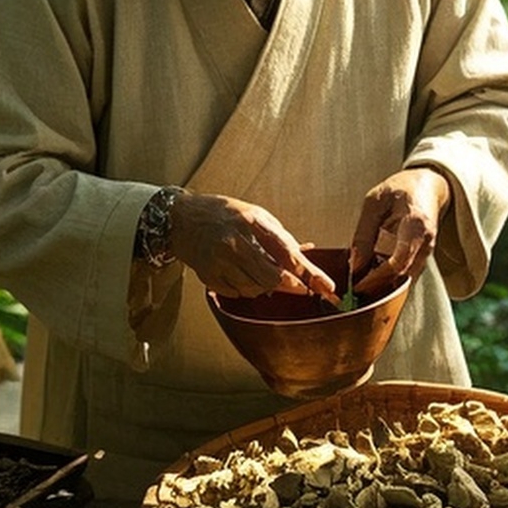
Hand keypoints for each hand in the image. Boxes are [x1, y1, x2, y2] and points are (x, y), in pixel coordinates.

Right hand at [169, 190, 335, 299]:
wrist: (180, 219)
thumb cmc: (222, 214)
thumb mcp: (254, 214)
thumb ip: (279, 236)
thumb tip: (306, 253)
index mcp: (251, 221)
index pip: (286, 252)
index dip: (309, 273)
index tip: (326, 287)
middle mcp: (235, 241)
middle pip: (272, 277)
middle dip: (288, 285)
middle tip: (298, 287)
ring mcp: (219, 260)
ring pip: (255, 289)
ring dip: (265, 287)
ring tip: (258, 270)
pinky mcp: (209, 275)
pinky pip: (237, 293)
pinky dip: (245, 289)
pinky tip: (240, 274)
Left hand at [349, 166, 448, 297]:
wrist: (429, 184)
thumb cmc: (400, 188)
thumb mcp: (374, 203)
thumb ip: (364, 234)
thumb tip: (355, 265)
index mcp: (415, 224)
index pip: (398, 262)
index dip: (377, 277)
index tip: (358, 284)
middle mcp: (426, 242)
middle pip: (403, 275)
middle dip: (379, 286)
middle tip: (355, 290)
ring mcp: (428, 250)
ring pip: (406, 278)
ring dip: (384, 284)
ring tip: (362, 283)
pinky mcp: (425, 255)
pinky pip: (408, 273)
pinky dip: (391, 278)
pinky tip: (374, 274)